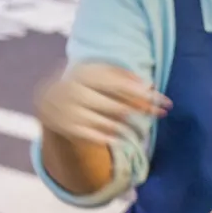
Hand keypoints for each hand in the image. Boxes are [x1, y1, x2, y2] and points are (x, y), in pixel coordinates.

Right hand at [35, 63, 171, 144]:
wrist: (48, 101)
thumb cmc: (85, 87)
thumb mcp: (99, 76)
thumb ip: (122, 78)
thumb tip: (149, 85)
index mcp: (84, 73)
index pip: (119, 85)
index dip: (143, 94)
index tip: (164, 100)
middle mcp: (75, 90)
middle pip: (117, 106)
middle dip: (143, 110)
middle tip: (161, 113)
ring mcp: (68, 110)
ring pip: (108, 123)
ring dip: (129, 127)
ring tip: (142, 129)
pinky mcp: (65, 128)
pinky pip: (93, 137)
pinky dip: (109, 138)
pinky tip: (122, 140)